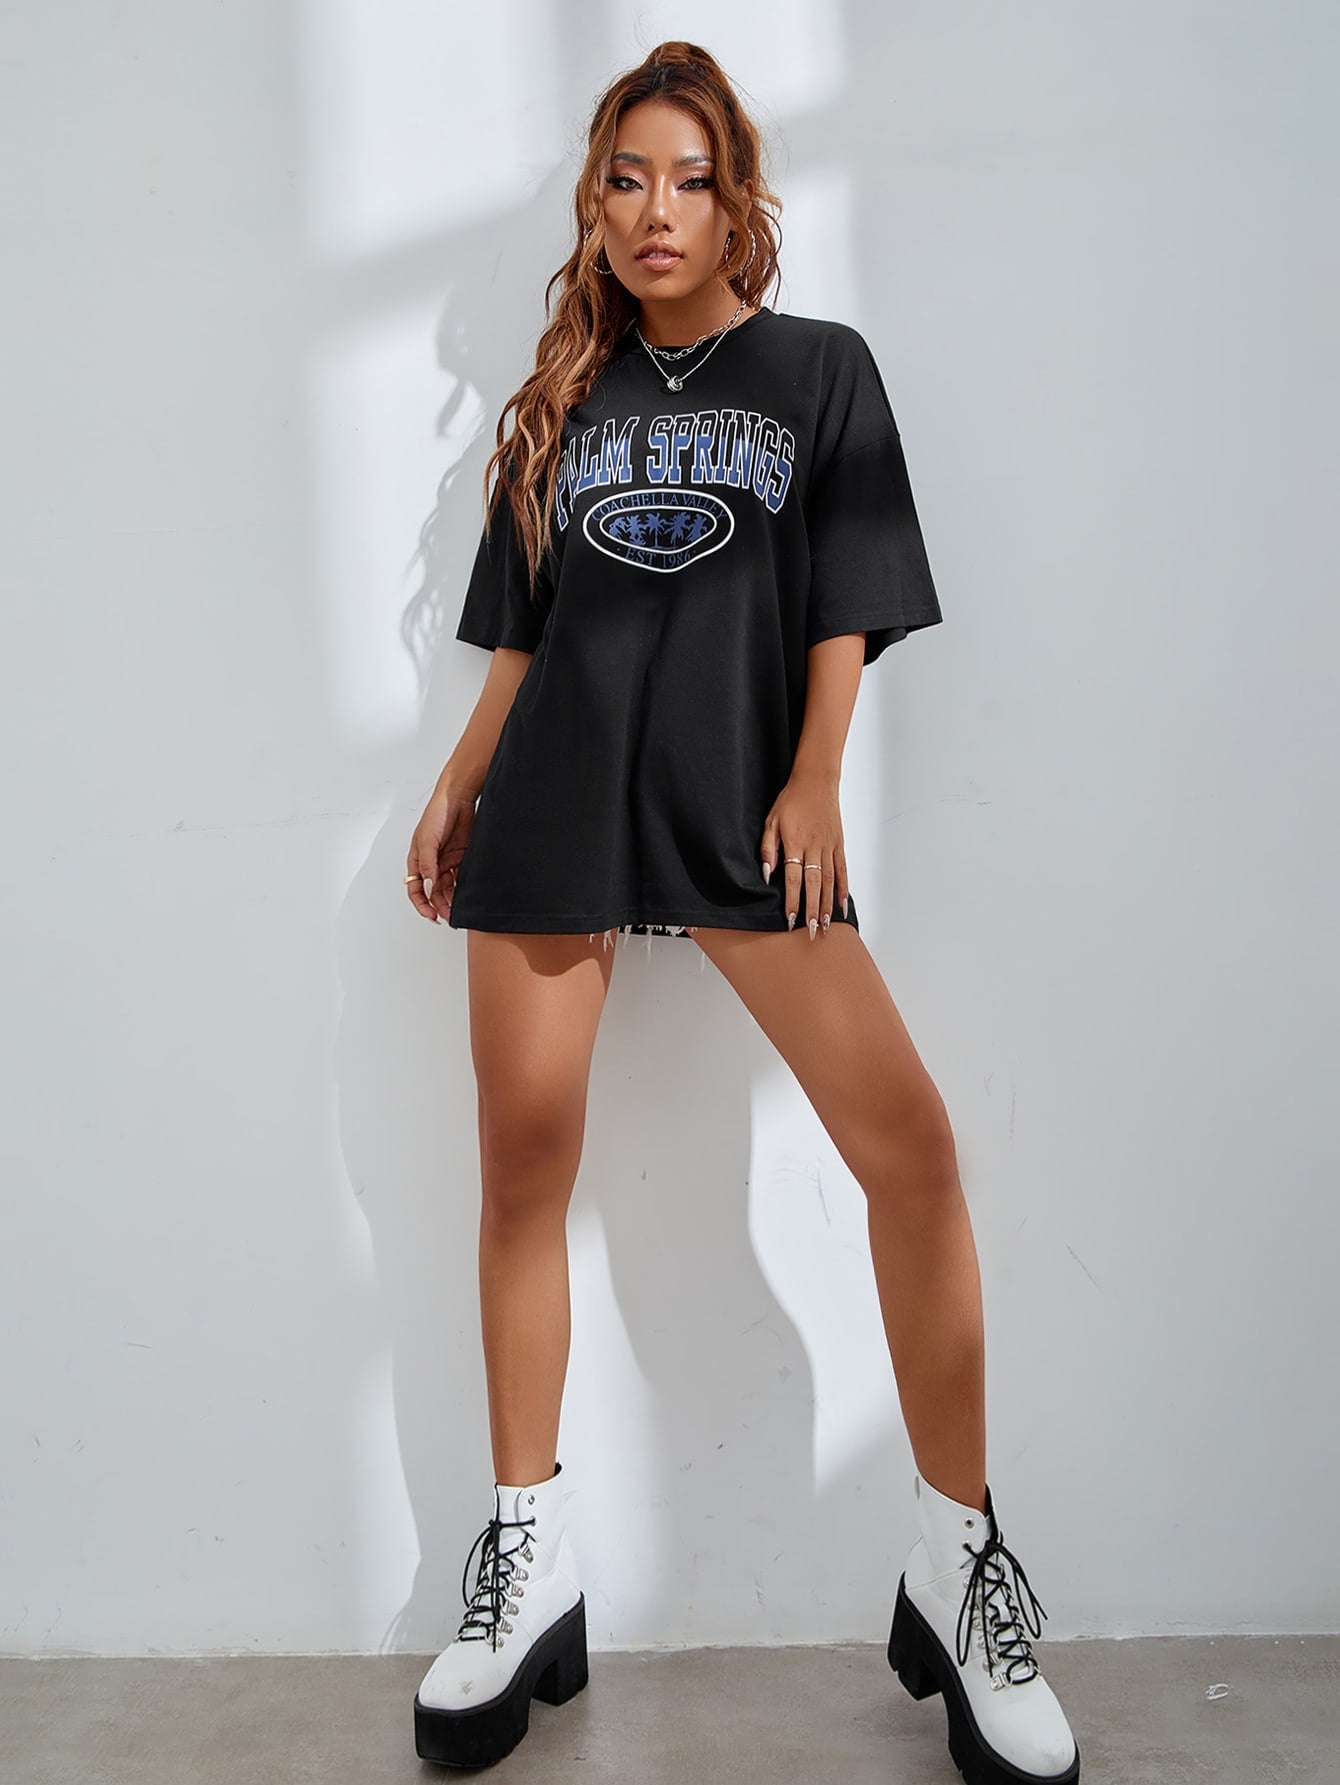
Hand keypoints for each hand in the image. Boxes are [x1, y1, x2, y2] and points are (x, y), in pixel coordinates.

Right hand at [406, 777, 478, 923]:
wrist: (459, 797)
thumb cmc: (437, 813)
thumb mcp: (427, 840)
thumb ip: (427, 864)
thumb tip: (428, 885)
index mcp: (417, 860)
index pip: (415, 889)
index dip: (422, 905)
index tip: (431, 915)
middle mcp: (431, 863)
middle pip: (433, 892)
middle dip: (439, 906)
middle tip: (449, 916)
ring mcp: (446, 861)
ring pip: (447, 888)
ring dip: (451, 900)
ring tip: (459, 910)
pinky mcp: (461, 858)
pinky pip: (460, 878)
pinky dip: (462, 888)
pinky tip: (467, 896)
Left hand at [758, 771, 849, 938]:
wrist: (816, 781)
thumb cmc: (791, 801)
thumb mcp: (771, 821)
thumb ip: (768, 848)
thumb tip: (768, 874)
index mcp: (795, 843)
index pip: (793, 878)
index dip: (793, 900)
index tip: (791, 919)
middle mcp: (814, 847)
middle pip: (814, 884)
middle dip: (812, 910)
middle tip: (811, 931)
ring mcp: (829, 847)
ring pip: (829, 881)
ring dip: (827, 904)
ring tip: (826, 925)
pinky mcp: (839, 844)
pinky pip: (842, 870)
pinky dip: (843, 889)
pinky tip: (841, 905)